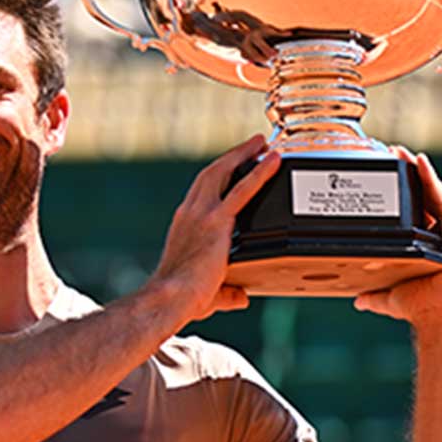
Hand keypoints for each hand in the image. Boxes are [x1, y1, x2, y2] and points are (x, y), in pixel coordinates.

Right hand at [147, 134, 278, 321]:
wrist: (169, 298)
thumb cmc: (180, 298)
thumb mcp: (207, 292)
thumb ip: (227, 293)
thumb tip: (241, 298)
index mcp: (185, 225)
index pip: (201, 192)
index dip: (218, 176)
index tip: (232, 166)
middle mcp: (190, 214)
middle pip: (211, 174)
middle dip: (232, 156)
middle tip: (252, 144)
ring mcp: (202, 215)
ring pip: (223, 173)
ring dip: (242, 154)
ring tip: (261, 143)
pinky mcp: (217, 221)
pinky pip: (242, 189)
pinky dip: (259, 172)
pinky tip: (272, 160)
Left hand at [354, 149, 441, 330]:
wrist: (437, 316)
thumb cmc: (419, 307)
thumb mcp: (389, 297)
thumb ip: (374, 295)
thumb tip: (358, 299)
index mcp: (430, 245)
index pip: (417, 210)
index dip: (405, 191)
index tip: (390, 171)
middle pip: (426, 198)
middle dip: (411, 175)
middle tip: (393, 153)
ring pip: (435, 195)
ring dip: (419, 173)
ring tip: (403, 153)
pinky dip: (432, 181)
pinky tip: (421, 164)